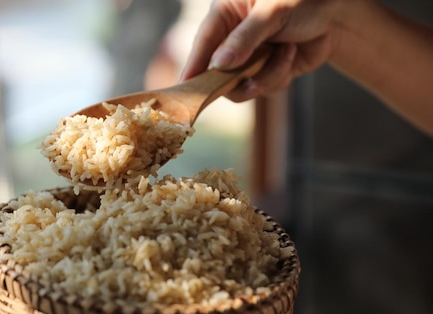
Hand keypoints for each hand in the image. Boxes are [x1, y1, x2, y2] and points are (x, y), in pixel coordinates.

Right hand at [180, 0, 342, 101]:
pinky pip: (262, 88)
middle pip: (217, 72)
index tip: (185, 88)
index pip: (202, 43)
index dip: (193, 66)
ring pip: (241, 86)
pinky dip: (279, 76)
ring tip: (285, 53)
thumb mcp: (273, 11)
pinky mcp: (265, 72)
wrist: (340, 15)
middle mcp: (233, 38)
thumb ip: (244, 38)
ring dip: (266, 75)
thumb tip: (218, 65)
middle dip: (238, 76)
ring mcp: (248, 57)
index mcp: (226, 13)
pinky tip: (291, 55)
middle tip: (250, 77)